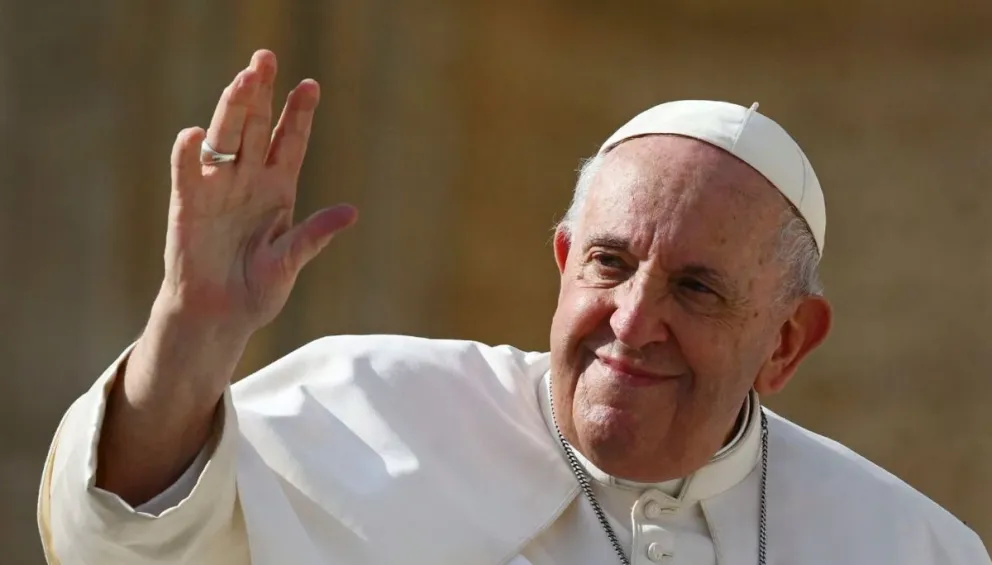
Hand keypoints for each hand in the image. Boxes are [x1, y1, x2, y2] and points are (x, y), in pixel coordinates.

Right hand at [160, 49, 356, 336]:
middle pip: (256, 128)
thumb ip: (315, 235)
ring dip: (232, 109)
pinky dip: (188, 154)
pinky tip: (194, 133)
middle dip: (262, 93)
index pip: (290, 142)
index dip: (299, 114)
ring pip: (225, 139)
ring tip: (242, 80)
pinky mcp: (189, 206)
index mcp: (278, 190)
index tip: (311, 84)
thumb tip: (351, 212)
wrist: (219, 316)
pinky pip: (188, 174)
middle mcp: (248, 181)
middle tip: (266, 58)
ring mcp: (218, 189)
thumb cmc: (257, 289)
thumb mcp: (291, 261)